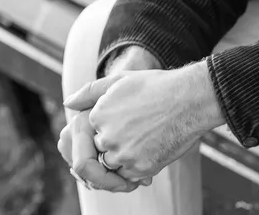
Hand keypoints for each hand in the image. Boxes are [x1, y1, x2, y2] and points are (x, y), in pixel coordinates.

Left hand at [63, 61, 224, 181]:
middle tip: (137, 134)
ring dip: (125, 159)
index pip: (90, 134)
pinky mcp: (140, 169)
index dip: (106, 131)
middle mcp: (107, 137)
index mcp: (98, 115)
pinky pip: (129, 177)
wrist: (190, 99)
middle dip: (114, 146)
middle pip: (100, 152)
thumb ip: (90, 92)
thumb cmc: (157, 87)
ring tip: (145, 140)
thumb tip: (68, 104)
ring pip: (113, 167)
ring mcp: (123, 155)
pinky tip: (152, 149)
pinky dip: (137, 169)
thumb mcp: (120, 81)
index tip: (125, 124)